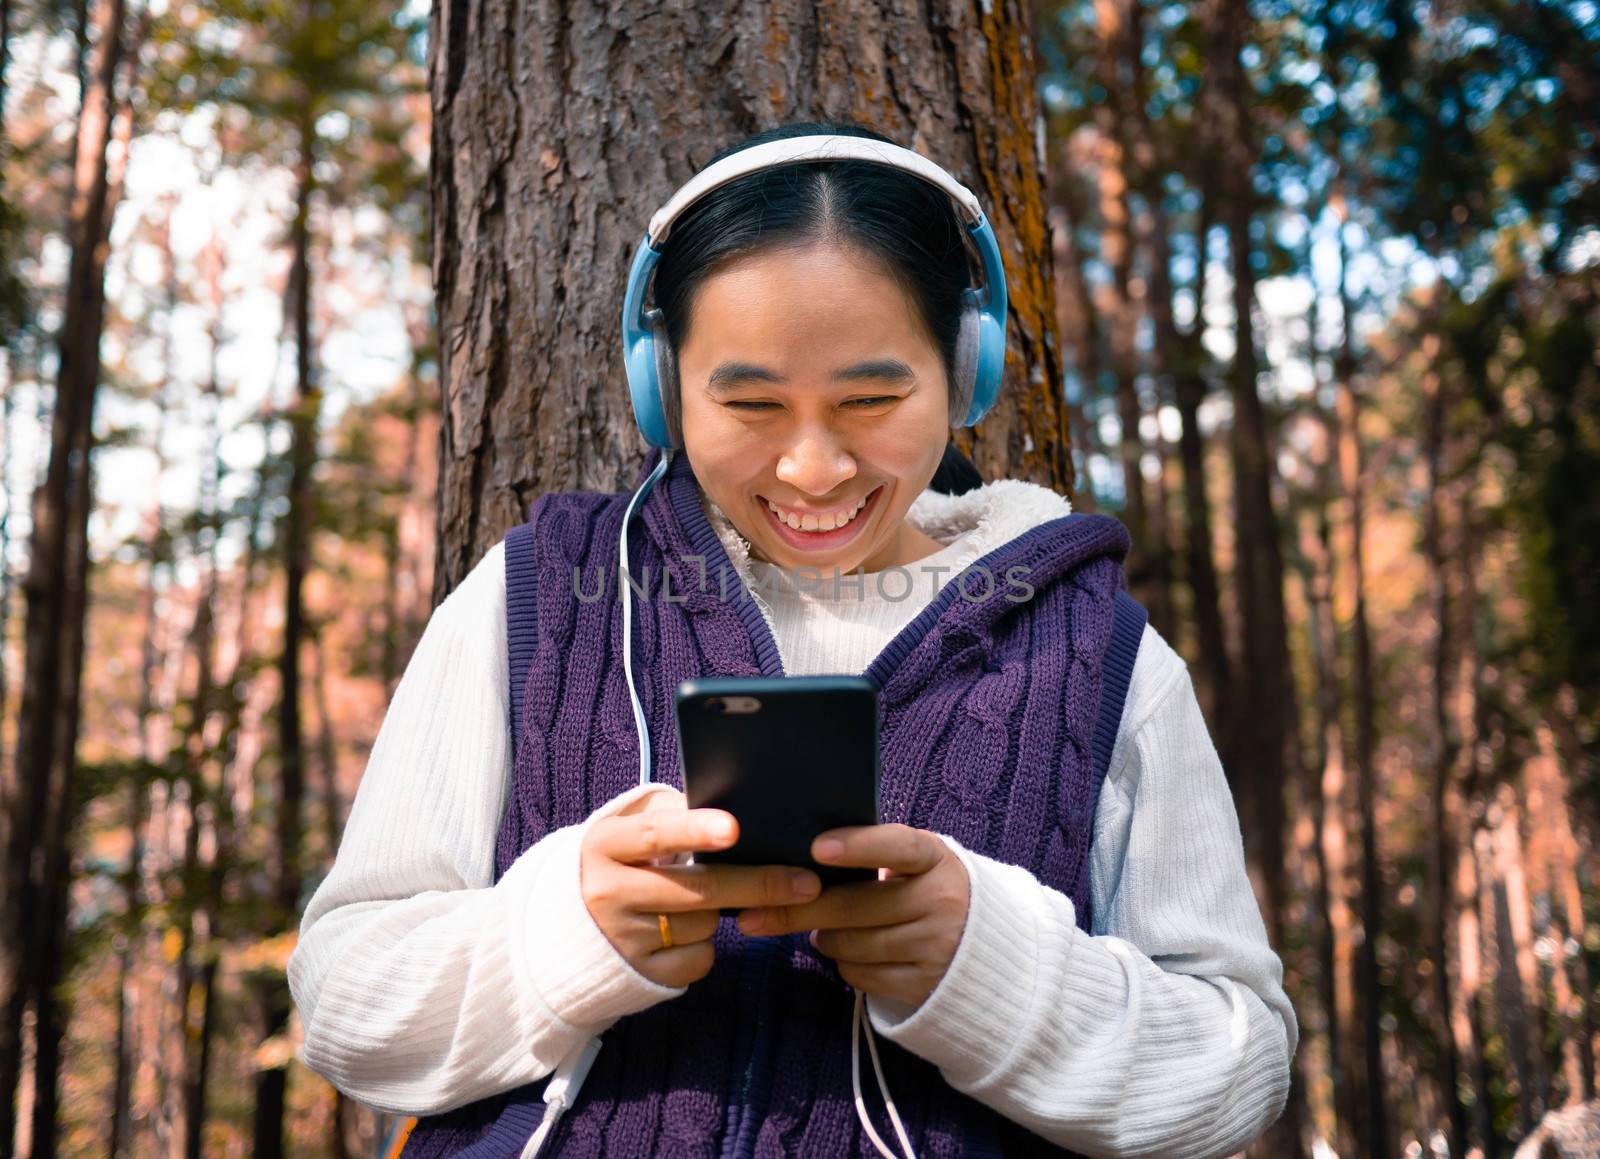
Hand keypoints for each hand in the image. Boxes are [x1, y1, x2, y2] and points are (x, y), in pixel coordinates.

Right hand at [579, 789, 821, 987]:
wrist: (561, 931)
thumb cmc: (618, 865)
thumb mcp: (627, 833)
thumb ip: (669, 818)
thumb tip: (733, 816)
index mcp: (605, 844)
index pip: (655, 834)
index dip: (696, 830)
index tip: (735, 828)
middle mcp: (607, 891)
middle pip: (697, 889)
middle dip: (758, 884)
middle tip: (805, 882)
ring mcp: (621, 937)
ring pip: (703, 923)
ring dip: (718, 913)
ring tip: (693, 901)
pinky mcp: (636, 973)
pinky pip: (698, 959)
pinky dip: (704, 946)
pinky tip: (683, 933)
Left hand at [734, 824, 969, 1007]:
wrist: (988, 948)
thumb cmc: (929, 890)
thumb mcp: (918, 864)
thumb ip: (877, 855)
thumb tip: (802, 858)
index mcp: (936, 859)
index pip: (897, 847)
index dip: (858, 846)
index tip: (817, 848)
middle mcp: (941, 902)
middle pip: (853, 905)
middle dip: (796, 909)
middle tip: (753, 912)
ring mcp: (935, 946)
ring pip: (849, 944)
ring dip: (821, 937)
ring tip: (819, 928)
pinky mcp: (923, 984)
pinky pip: (860, 975)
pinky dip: (843, 963)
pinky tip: (848, 950)